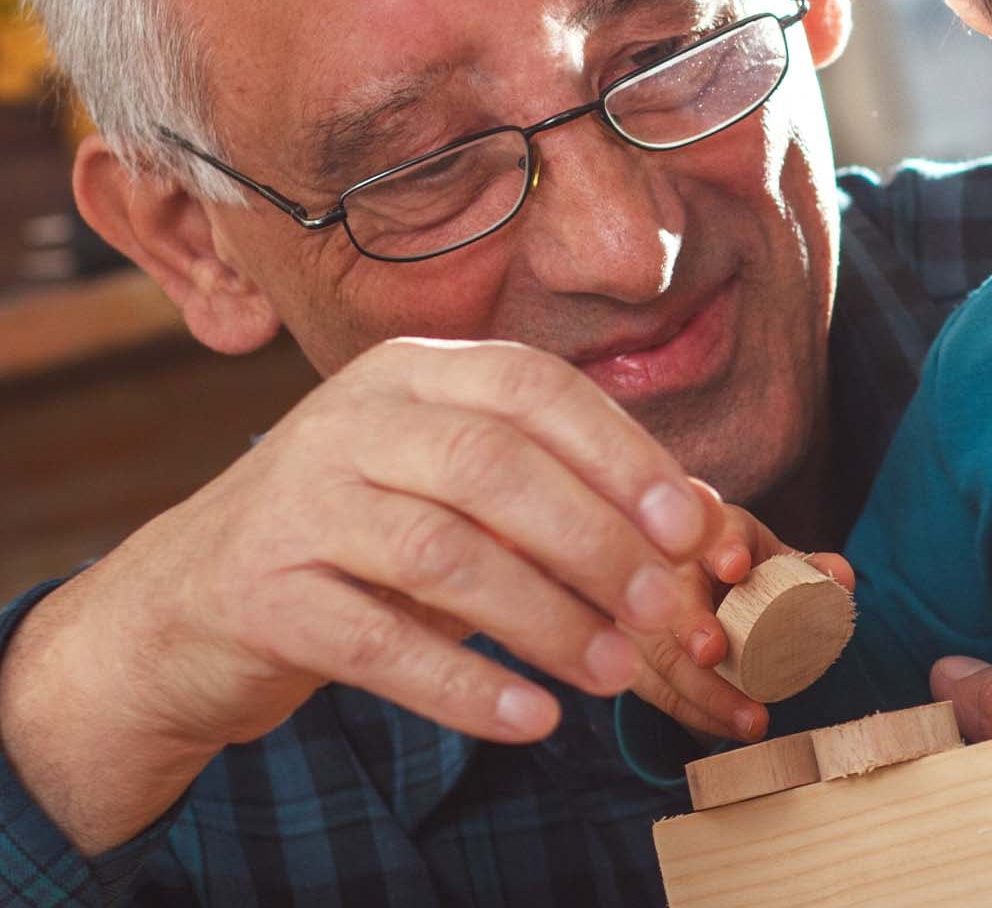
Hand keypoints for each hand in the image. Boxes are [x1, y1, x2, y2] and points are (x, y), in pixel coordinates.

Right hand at [0, 338, 722, 849]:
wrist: (185, 607)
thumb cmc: (359, 541)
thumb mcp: (452, 491)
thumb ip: (558, 491)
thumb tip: (705, 519)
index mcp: (411, 371)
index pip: (535, 387)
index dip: (622, 454)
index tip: (693, 527)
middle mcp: (348, 418)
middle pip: (495, 466)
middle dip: (595, 542)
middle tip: (663, 610)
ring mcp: (294, 499)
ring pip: (442, 552)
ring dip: (545, 620)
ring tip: (616, 673)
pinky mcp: (258, 591)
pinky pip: (375, 642)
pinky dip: (462, 687)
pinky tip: (530, 720)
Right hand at [626, 486, 854, 740]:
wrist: (680, 581)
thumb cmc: (732, 567)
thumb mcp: (768, 557)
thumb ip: (809, 567)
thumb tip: (842, 578)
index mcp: (701, 531)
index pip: (708, 531)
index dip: (721, 547)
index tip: (737, 566)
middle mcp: (660, 570)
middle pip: (666, 597)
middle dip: (689, 626)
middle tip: (714, 653)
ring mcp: (633, 614)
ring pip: (656, 654)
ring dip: (702, 692)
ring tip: (751, 720)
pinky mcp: (629, 657)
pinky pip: (656, 691)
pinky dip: (695, 713)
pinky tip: (728, 730)